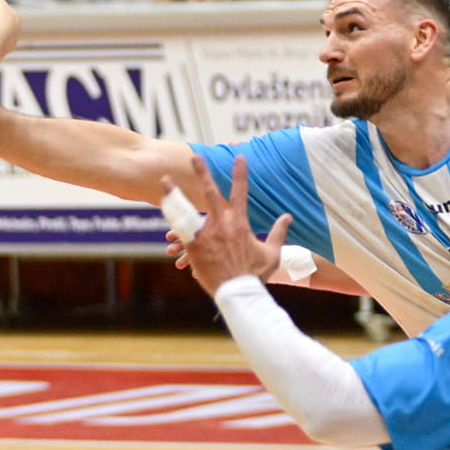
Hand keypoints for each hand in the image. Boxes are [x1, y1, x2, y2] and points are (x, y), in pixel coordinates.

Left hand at [170, 154, 293, 294]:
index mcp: (240, 224)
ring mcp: (206, 235)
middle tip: (195, 156)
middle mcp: (222, 225)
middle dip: (203, 173)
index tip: (240, 157)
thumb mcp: (272, 253)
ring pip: (188, 208)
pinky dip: (171, 218)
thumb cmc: (256, 274)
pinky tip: (162, 207)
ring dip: (176, 193)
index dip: (240, 173)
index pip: (241, 192)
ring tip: (165, 180)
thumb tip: (288, 216)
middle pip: (210, 193)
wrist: (238, 293)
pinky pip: (180, 229)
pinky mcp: (194, 247)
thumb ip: (278, 232)